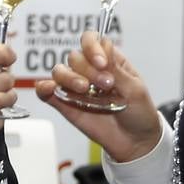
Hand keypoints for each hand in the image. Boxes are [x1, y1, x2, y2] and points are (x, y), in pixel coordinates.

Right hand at [34, 31, 163, 162]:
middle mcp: (89, 71)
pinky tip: (49, 88)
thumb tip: (104, 45)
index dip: (92, 47)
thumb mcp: (135, 89)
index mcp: (109, 61)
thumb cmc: (139, 112)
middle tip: (105, 85)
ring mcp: (76, 87)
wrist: (136, 142)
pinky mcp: (66, 104)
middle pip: (75, 57)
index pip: (91, 41)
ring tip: (84, 89)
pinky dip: (44, 88)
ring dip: (69, 77)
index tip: (101, 63)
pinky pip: (47, 92)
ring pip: (60, 71)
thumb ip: (116, 69)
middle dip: (88, 69)